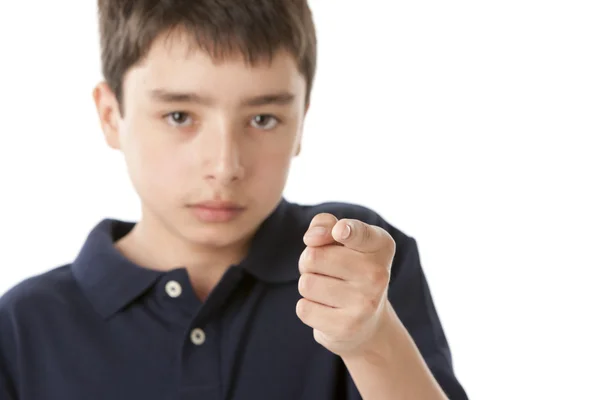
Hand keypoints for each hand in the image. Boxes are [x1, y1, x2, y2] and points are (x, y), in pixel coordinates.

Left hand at [296, 213, 396, 356]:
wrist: (368, 324)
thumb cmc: (349, 269)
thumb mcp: (342, 241)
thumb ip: (325, 224)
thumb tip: (312, 237)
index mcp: (380, 245)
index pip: (358, 233)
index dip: (346, 230)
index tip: (340, 231)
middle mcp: (378, 274)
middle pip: (313, 257)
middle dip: (309, 262)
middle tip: (326, 271)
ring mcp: (365, 302)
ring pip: (306, 283)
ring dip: (309, 286)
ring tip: (328, 291)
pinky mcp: (347, 327)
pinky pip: (303, 308)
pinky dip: (308, 308)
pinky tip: (327, 310)